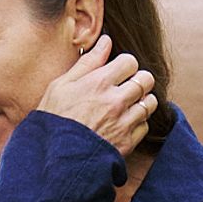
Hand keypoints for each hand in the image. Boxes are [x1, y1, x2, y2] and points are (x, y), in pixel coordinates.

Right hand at [37, 32, 156, 157]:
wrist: (54, 160)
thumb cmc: (53, 120)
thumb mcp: (61, 86)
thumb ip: (87, 62)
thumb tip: (106, 41)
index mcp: (99, 82)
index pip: (130, 61)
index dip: (124, 65)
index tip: (117, 72)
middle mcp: (116, 100)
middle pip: (146, 79)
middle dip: (138, 80)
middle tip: (126, 87)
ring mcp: (124, 122)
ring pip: (149, 102)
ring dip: (141, 101)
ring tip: (127, 106)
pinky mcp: (127, 142)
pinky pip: (144, 125)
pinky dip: (138, 123)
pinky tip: (123, 124)